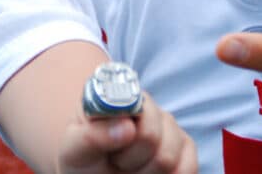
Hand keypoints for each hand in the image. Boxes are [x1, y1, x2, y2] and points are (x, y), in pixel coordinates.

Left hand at [57, 92, 197, 172]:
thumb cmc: (84, 162)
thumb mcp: (74, 150)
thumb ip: (90, 137)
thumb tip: (128, 128)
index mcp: (118, 96)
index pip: (133, 107)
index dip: (122, 134)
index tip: (108, 151)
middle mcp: (148, 105)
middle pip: (151, 137)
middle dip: (128, 160)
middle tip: (115, 162)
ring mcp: (170, 126)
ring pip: (167, 158)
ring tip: (129, 170)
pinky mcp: (186, 148)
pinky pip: (186, 169)